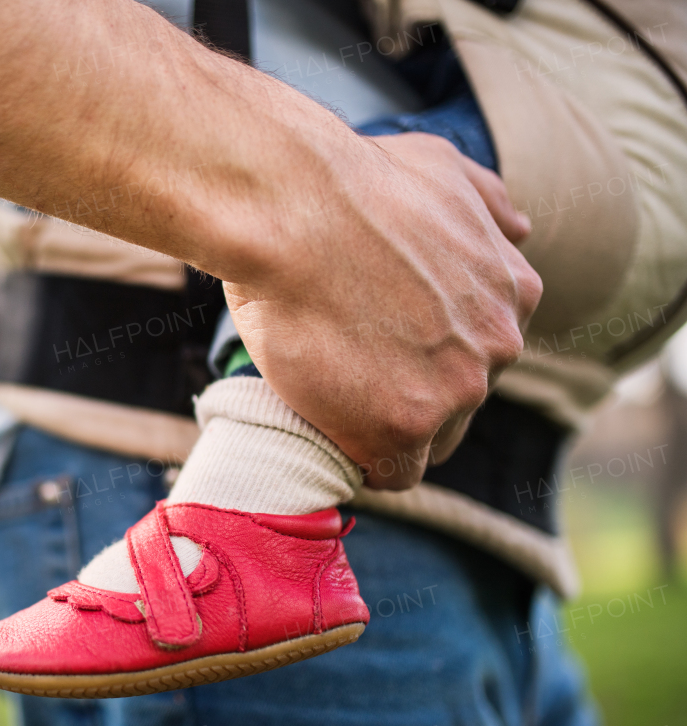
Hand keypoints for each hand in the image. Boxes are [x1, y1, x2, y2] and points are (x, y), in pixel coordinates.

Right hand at [226, 131, 541, 489]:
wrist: (292, 207)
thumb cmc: (349, 179)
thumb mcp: (442, 168)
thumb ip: (487, 202)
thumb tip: (519, 230)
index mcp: (515, 290)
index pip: (484, 351)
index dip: (430, 355)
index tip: (383, 347)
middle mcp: (500, 344)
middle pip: (462, 400)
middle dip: (412, 391)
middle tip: (348, 369)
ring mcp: (457, 389)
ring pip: (431, 440)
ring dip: (386, 426)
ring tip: (332, 399)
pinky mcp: (403, 425)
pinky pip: (393, 472)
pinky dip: (362, 459)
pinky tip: (330, 433)